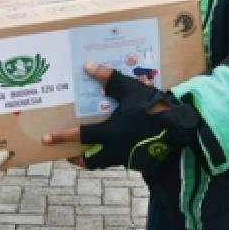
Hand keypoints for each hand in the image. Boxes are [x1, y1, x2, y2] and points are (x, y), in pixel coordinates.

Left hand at [42, 63, 198, 172]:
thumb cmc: (153, 108)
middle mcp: (115, 149)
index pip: (80, 136)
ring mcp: (127, 157)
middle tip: (66, 153)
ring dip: (92, 158)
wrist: (181, 128)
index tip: (47, 139)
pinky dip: (110, 155)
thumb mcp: (131, 89)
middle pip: (89, 161)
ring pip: (103, 163)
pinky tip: (111, 145)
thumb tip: (88, 66)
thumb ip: (109, 79)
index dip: (62, 137)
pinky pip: (118, 160)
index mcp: (110, 132)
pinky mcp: (138, 159)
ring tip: (85, 151)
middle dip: (76, 158)